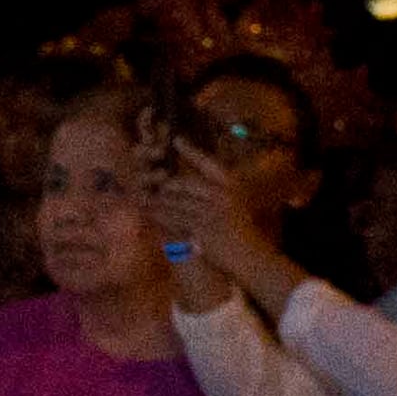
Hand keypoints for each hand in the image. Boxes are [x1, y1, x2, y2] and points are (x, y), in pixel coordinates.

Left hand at [149, 144, 249, 275]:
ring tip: (148, 200)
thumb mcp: (233, 203)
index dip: (192, 151)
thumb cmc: (240, 230)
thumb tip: (189, 179)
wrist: (248, 256)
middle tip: (155, 186)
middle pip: (184, 183)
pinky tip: (152, 215)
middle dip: (167, 186)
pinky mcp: (201, 229)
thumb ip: (215, 189)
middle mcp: (222, 196)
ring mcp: (211, 212)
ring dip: (160, 202)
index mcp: (231, 187)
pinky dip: (161, 217)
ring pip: (175, 202)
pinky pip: (174, 219)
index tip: (176, 139)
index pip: (208, 163)